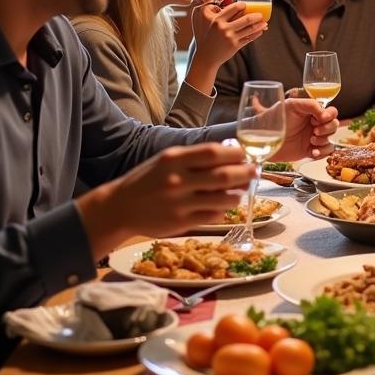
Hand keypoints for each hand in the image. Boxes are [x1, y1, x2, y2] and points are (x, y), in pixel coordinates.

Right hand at [79, 142, 253, 244]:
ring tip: (241, 191)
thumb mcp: (166, 160)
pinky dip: (223, 211)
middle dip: (245, 174)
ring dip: (237, 194)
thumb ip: (194, 157)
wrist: (119, 207)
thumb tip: (230, 152)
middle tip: (254, 172)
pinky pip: (212, 216)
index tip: (244, 155)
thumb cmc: (148, 179)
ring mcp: (179, 203)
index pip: (213, 153)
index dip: (235, 153)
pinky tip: (223, 206)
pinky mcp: (181, 223)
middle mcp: (177, 180)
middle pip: (223, 176)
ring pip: (222, 199)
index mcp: (174, 159)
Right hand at [191, 0, 265, 65]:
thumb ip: (207, 1)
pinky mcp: (235, 46)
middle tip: (261, 14)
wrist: (206, 56)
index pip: (234, 8)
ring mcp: (230, 38)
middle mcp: (224, 28)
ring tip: (265, 22)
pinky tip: (260, 31)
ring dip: (259, 25)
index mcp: (217, 20)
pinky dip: (256, 34)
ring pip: (249, 29)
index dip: (242, 5)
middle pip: (245, 19)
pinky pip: (249, 38)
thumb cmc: (203, 34)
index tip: (246, 5)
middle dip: (256, 16)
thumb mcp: (201, 17)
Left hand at [278, 99, 337, 159]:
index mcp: (312, 112)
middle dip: (327, 128)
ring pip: (330, 138)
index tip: (321, 118)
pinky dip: (323, 152)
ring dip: (323, 140)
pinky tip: (313, 152)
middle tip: (314, 130)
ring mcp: (313, 138)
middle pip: (334, 125)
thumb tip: (325, 113)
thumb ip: (310, 104)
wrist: (265, 138)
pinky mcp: (310, 151)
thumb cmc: (275, 118)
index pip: (331, 112)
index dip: (329, 115)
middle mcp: (314, 124)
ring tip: (311, 140)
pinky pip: (326, 152)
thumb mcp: (292, 105)